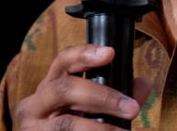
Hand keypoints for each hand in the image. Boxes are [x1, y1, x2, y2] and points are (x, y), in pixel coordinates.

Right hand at [14, 44, 147, 128]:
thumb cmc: (73, 124)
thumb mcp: (91, 107)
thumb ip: (118, 93)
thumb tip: (143, 83)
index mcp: (51, 85)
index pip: (63, 60)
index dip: (85, 53)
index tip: (110, 53)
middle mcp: (36, 103)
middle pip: (64, 89)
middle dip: (102, 97)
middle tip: (132, 108)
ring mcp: (33, 127)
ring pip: (65, 123)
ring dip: (100, 128)